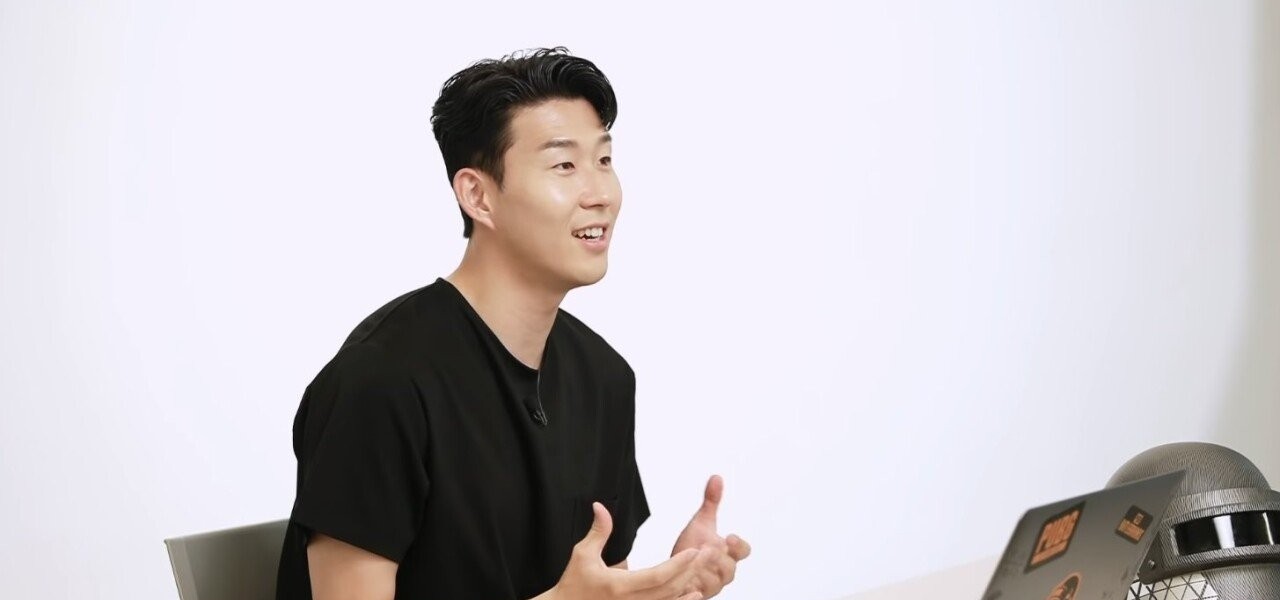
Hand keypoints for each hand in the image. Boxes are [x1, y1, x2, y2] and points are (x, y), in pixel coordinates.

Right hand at [545, 502, 707, 599]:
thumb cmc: (573, 583)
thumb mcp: (582, 554)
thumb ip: (598, 531)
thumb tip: (601, 506)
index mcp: (619, 585)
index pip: (658, 576)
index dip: (678, 564)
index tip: (694, 551)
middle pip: (670, 589)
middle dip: (690, 571)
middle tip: (707, 554)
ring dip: (688, 586)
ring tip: (703, 570)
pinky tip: (693, 594)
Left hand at [670, 475, 751, 597]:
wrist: (675, 569)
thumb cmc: (692, 547)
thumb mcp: (701, 523)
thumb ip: (711, 502)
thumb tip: (716, 477)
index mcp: (728, 554)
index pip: (743, 551)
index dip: (739, 546)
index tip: (730, 537)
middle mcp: (723, 572)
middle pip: (729, 569)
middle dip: (719, 559)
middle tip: (708, 548)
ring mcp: (710, 586)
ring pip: (714, 583)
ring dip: (704, 572)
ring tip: (694, 559)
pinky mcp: (696, 595)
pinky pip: (696, 594)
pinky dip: (691, 588)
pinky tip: (683, 579)